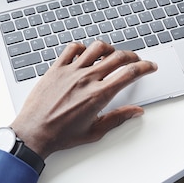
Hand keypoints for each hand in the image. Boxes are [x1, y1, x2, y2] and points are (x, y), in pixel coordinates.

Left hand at [10, 40, 157, 158]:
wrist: (33, 132)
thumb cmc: (60, 135)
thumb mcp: (95, 132)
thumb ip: (118, 118)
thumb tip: (136, 111)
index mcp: (98, 95)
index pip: (129, 74)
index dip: (145, 67)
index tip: (150, 66)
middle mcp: (86, 79)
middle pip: (117, 57)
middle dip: (132, 56)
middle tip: (135, 60)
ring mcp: (70, 71)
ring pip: (96, 48)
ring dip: (109, 49)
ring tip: (112, 55)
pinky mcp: (56, 68)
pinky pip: (72, 48)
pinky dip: (83, 48)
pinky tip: (85, 54)